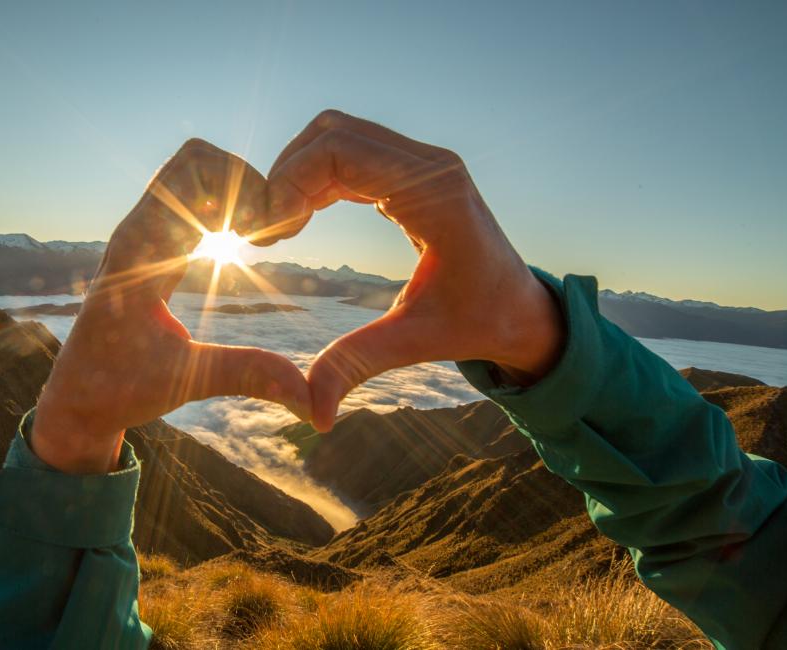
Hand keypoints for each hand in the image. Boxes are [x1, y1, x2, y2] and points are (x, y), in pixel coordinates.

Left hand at [32, 139, 310, 472]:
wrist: (76, 400)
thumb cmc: (117, 389)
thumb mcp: (185, 380)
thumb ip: (245, 374)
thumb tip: (309, 396)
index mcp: (140, 247)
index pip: (191, 168)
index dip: (241, 183)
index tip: (264, 234)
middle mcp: (139, 231)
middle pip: (194, 160)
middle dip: (243, 180)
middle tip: (271, 230)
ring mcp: (144, 237)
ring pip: (193, 178)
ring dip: (235, 193)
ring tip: (262, 237)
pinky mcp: (153, 251)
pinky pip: (190, 205)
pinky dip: (224, 210)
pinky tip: (246, 242)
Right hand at [264, 110, 564, 431]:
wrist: (521, 309)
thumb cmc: (478, 322)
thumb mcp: (415, 342)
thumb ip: (358, 364)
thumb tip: (315, 415)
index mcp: (435, 195)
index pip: (341, 152)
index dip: (290, 182)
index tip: (269, 234)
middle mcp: (430, 165)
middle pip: (333, 133)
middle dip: (286, 173)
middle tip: (265, 230)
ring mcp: (422, 164)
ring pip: (338, 136)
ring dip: (298, 172)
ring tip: (279, 227)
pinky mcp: (413, 172)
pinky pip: (352, 153)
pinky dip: (317, 178)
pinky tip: (300, 219)